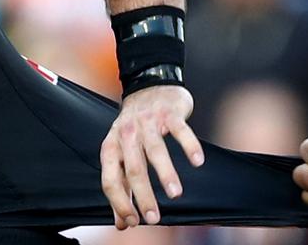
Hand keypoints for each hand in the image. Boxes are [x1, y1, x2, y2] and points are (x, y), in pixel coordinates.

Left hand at [100, 85, 204, 228]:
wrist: (149, 85)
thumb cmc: (135, 128)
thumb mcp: (122, 154)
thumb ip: (122, 187)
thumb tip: (122, 223)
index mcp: (112, 147)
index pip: (110, 179)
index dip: (119, 202)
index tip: (132, 222)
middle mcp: (127, 134)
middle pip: (134, 169)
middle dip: (144, 196)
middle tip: (154, 218)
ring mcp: (148, 122)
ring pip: (156, 150)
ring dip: (166, 173)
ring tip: (175, 195)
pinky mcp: (169, 113)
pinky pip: (180, 130)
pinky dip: (189, 145)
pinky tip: (197, 161)